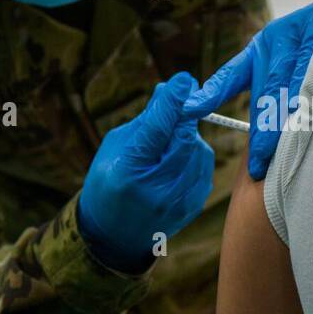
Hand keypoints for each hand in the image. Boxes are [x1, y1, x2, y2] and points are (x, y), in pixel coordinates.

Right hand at [77, 72, 214, 272]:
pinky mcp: (193, 205)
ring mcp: (177, 201)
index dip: (172, 102)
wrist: (114, 234)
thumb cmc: (109, 182)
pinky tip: (176, 162)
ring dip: (187, 138)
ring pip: (198, 150)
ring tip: (166, 145)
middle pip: (184, 138)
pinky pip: (203, 166)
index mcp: (128, 171)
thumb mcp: (115, 148)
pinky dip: (193, 156)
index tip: (184, 80)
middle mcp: (155, 189)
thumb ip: (144, 122)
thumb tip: (169, 91)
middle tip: (182, 100)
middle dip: (184, 115)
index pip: (156, 129)